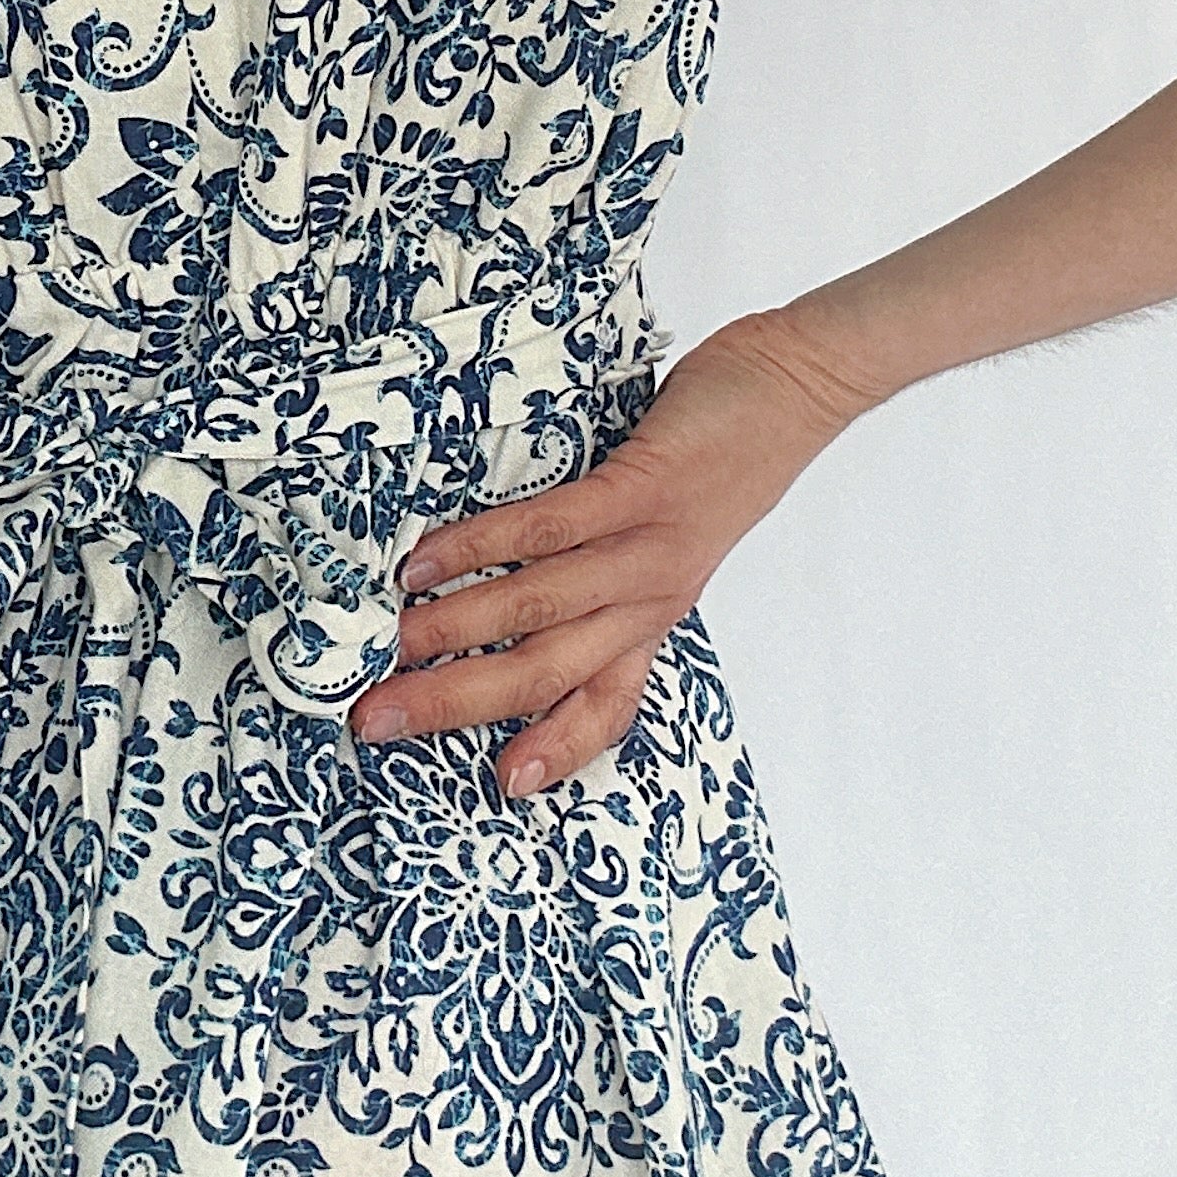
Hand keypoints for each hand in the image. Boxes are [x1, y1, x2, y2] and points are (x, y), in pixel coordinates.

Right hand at [345, 306, 873, 799]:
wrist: (799, 388)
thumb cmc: (724, 458)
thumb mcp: (671, 536)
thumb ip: (603, 567)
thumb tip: (503, 581)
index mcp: (654, 617)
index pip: (605, 705)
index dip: (553, 750)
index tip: (500, 787)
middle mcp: (650, 599)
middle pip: (544, 673)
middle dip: (453, 701)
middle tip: (377, 719)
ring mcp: (647, 548)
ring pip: (538, 609)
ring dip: (453, 629)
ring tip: (388, 642)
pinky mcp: (643, 491)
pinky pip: (550, 530)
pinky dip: (481, 548)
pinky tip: (428, 556)